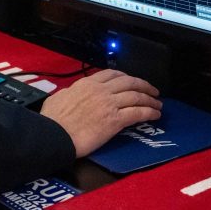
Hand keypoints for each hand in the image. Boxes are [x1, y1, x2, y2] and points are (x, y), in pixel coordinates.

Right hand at [40, 69, 161, 157]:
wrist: (55, 135)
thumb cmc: (53, 120)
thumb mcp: (57, 98)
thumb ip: (68, 93)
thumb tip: (70, 94)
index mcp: (86, 84)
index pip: (112, 74)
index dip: (126, 76)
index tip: (131, 80)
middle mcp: (101, 91)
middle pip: (129, 82)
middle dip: (144, 85)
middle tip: (152, 91)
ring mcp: (109, 104)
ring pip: (137, 96)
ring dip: (150, 100)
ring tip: (158, 104)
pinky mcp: (115, 120)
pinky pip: (137, 113)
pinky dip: (149, 112)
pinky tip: (155, 115)